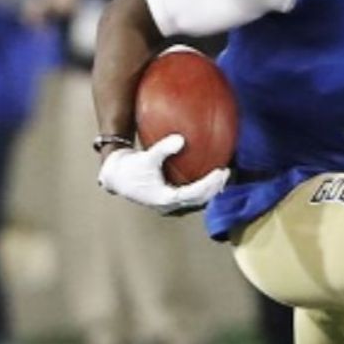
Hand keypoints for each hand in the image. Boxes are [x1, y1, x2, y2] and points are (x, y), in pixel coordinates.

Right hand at [97, 134, 229, 213]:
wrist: (116, 177)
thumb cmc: (130, 168)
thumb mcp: (146, 157)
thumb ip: (163, 149)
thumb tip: (181, 139)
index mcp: (165, 199)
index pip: (194, 194)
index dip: (210, 185)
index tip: (221, 171)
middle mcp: (170, 205)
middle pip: (199, 200)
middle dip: (215, 188)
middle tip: (227, 172)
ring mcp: (171, 203)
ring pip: (197, 199)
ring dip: (210, 188)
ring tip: (223, 173)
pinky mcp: (170, 197)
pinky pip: (191, 191)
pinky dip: (201, 183)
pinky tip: (208, 168)